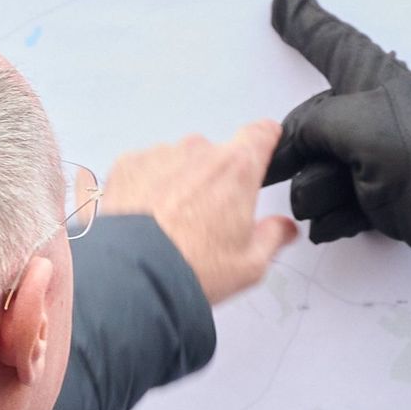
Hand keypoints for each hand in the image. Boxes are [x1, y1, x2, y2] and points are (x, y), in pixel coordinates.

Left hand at [98, 123, 300, 306]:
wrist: (134, 276)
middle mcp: (199, 152)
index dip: (265, 140)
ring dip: (179, 182)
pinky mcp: (128, 165)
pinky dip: (147, 186)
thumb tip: (282, 228)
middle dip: (215, 180)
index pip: (261, 133)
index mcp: (237, 169)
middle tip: (207, 218)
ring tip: (169, 223)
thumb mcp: (250, 264)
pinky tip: (145, 218)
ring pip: (179, 161)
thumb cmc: (191, 268)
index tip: (264, 146)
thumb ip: (272, 237)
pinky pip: (145, 168)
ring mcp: (161, 155)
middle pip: (217, 156)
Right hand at [267, 0, 410, 284]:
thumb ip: (308, 127)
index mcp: (371, 77)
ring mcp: (375, 154)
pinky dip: (337, 215)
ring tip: (348, 193)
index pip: (330, 41)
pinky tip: (342, 218)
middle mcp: (371, 109)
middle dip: (299, 152)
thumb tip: (289, 148)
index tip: (283, 1)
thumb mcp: (349, 125)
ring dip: (322, 190)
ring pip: (320, 169)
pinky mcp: (380, 193)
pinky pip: (338, 203)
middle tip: (281, 167)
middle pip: (312, 123)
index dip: (304, 22)